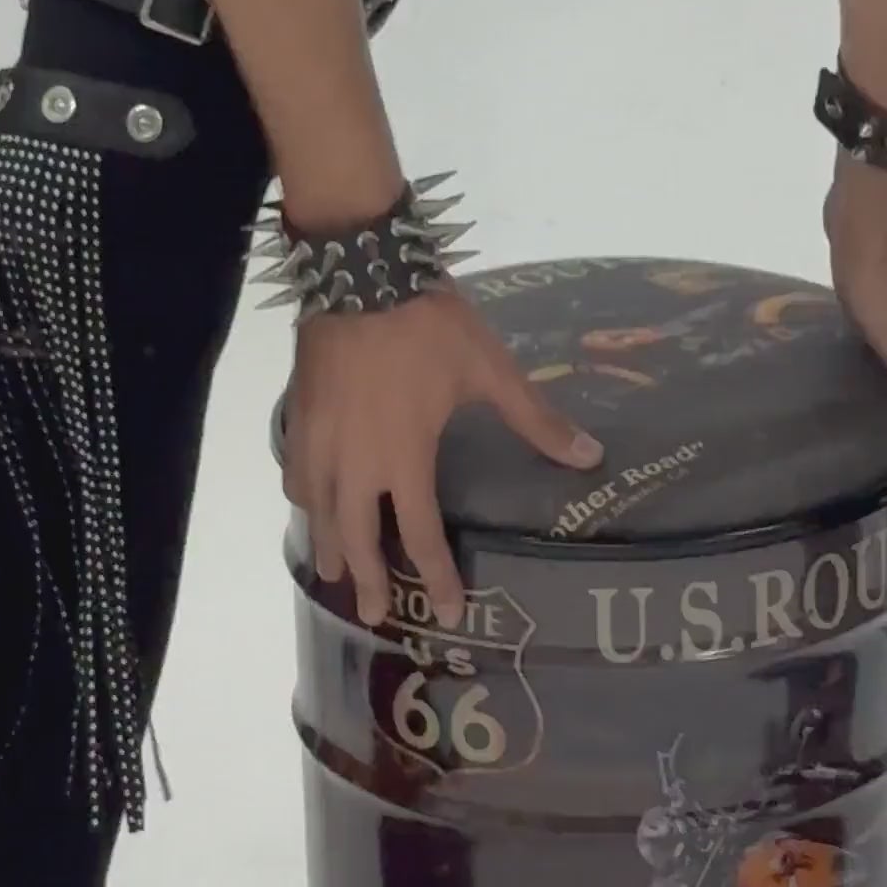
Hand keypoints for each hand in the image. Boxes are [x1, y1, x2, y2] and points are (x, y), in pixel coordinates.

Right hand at [282, 292, 601, 629]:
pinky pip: (295, 472)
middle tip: (372, 615)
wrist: (360, 271)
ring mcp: (320, 442)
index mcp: (405, 460)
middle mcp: (356, 465)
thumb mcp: (490, 370)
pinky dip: (302, 497)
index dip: (436, 578)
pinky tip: (307, 503)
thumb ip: (536, 420)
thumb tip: (591, 457)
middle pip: (356, 539)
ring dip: (329, 546)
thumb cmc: (428, 324)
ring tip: (334, 571)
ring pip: (317, 512)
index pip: (421, 537)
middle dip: (367, 581)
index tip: (448, 614)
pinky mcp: (299, 416)